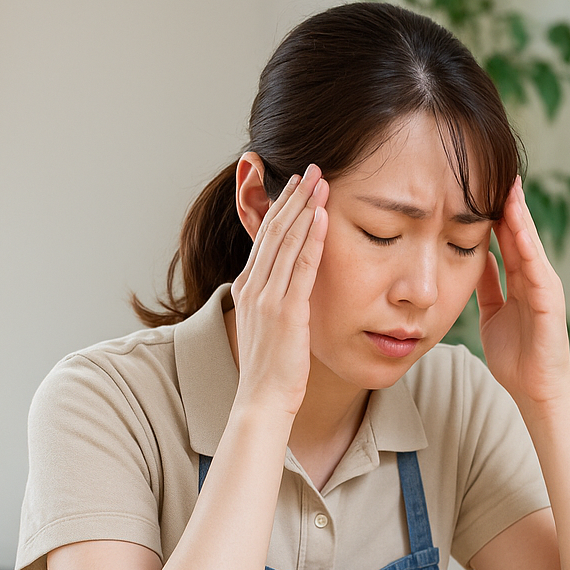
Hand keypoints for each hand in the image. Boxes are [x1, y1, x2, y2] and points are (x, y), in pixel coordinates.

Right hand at [230, 164, 328, 416]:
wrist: (262, 400)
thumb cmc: (271, 369)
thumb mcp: (268, 326)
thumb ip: (275, 300)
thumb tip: (288, 285)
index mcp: (247, 287)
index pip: (265, 237)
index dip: (281, 207)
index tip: (296, 184)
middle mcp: (253, 287)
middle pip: (274, 230)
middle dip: (294, 197)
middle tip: (311, 168)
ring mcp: (268, 298)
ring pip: (286, 241)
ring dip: (305, 208)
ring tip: (320, 181)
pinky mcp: (286, 312)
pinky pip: (301, 267)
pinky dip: (312, 239)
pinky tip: (323, 216)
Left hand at [476, 176, 569, 406]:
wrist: (535, 391)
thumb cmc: (516, 357)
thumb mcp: (491, 313)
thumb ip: (486, 285)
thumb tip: (475, 257)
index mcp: (520, 280)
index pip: (506, 237)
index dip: (494, 210)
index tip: (480, 181)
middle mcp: (534, 278)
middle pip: (519, 231)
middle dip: (508, 201)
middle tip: (497, 167)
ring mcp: (544, 287)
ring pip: (529, 242)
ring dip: (519, 214)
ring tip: (508, 185)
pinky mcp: (548, 301)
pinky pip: (535, 267)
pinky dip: (526, 245)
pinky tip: (516, 224)